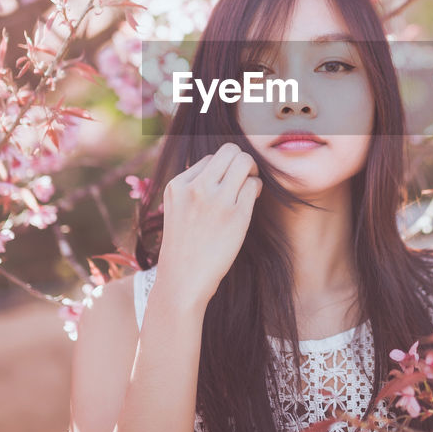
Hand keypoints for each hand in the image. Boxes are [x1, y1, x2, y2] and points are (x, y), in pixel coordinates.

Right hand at [157, 142, 261, 307]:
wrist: (183, 280)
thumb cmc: (184, 245)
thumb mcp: (176, 209)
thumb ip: (192, 186)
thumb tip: (221, 165)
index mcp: (178, 185)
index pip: (208, 158)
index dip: (221, 169)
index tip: (223, 186)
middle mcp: (196, 188)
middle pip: (229, 150)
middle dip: (241, 160)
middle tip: (244, 177)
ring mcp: (216, 200)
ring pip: (245, 161)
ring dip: (251, 171)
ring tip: (248, 187)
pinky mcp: (236, 215)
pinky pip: (254, 185)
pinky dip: (256, 189)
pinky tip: (250, 203)